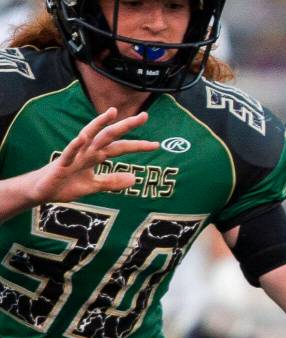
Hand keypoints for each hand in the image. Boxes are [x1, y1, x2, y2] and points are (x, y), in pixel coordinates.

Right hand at [28, 109, 158, 203]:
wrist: (44, 191)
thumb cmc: (67, 185)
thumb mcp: (95, 186)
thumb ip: (113, 181)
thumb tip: (135, 178)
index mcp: (95, 155)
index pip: (120, 147)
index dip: (137, 145)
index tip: (156, 144)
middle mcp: (87, 151)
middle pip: (109, 135)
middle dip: (126, 126)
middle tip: (145, 116)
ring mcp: (74, 155)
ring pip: (89, 136)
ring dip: (100, 124)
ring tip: (112, 113)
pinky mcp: (61, 163)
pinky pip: (69, 152)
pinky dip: (76, 145)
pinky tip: (83, 136)